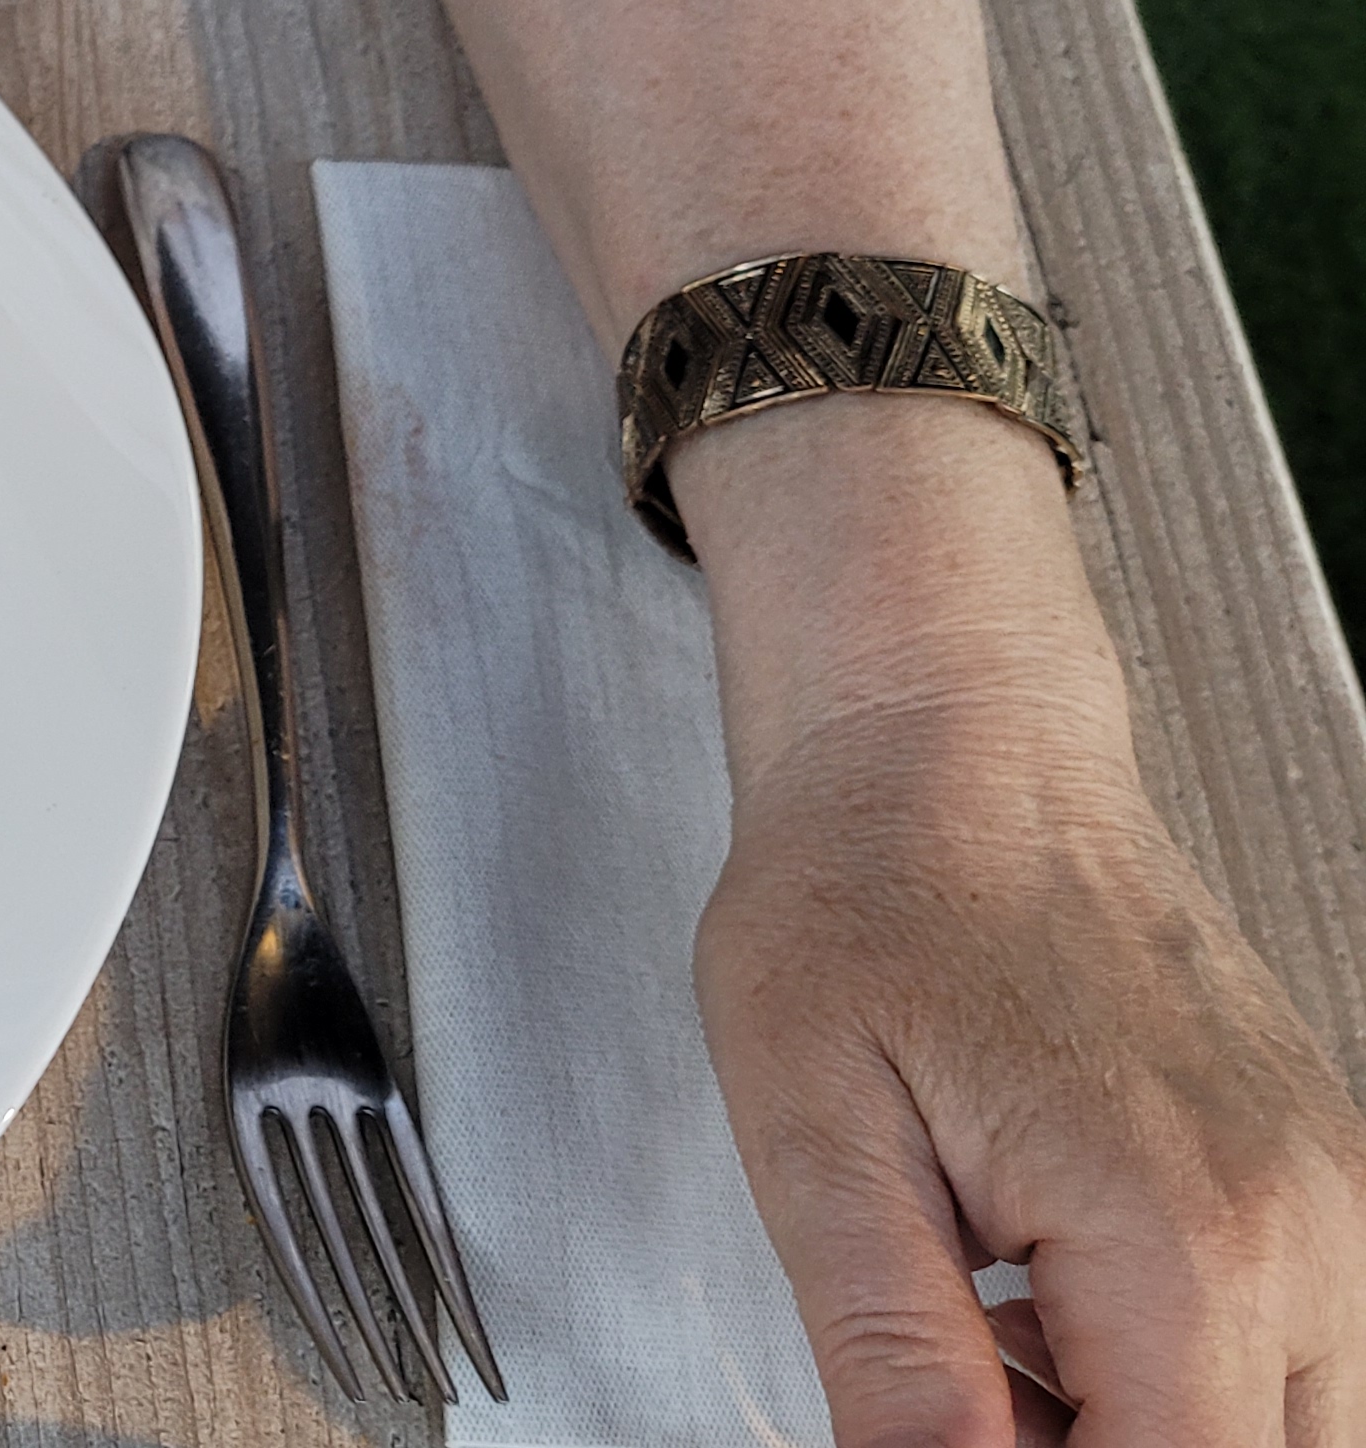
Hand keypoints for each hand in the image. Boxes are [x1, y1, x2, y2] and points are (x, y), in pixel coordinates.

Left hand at [697, 681, 1365, 1445]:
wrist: (948, 752)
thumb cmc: (869, 902)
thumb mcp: (817, 1141)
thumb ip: (890, 1352)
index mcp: (1182, 1235)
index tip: (952, 1433)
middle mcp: (1302, 1226)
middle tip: (968, 1394)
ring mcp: (1329, 1197)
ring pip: (1297, 1421)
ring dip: (1152, 1428)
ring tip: (993, 1340)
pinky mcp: (1312, 1174)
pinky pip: (1295, 1343)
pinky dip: (1178, 1370)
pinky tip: (1042, 1304)